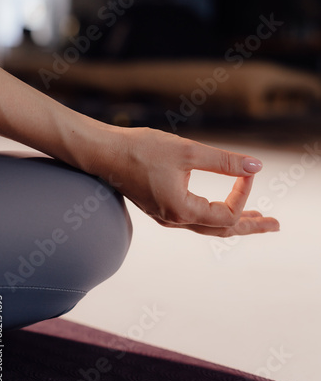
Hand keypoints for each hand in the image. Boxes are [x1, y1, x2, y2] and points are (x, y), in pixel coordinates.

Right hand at [90, 127, 279, 236]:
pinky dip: (215, 214)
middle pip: (222, 230)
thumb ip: (224, 161)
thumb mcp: (187, 152)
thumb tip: (256, 166)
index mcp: (182, 210)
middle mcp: (175, 220)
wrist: (104, 153)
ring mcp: (167, 216)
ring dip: (234, 221)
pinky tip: (221, 206)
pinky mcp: (161, 208)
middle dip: (251, 227)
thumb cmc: (141, 150)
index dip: (243, 192)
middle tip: (275, 225)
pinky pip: (195, 218)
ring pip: (208, 226)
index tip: (246, 170)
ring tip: (256, 219)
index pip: (226, 213)